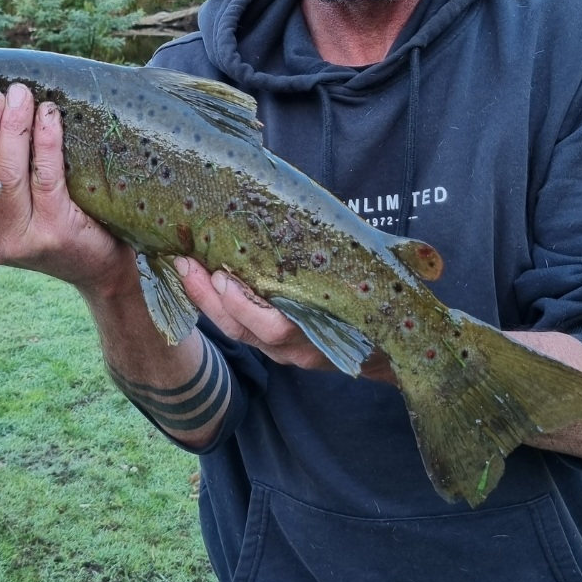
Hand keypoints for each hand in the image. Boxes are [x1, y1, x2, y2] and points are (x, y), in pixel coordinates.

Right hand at [0, 83, 136, 297]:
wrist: (98, 265)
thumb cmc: (49, 222)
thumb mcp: (9, 209)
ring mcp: (19, 241)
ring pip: (7, 174)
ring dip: (13, 126)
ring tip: (20, 94)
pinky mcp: (54, 232)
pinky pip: (44, 176)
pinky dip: (45, 139)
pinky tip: (49, 115)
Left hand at [172, 257, 396, 380]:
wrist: (396, 352)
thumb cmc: (386, 306)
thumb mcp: (382, 282)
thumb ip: (363, 261)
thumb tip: (346, 226)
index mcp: (323, 335)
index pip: (274, 328)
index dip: (245, 304)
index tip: (223, 276)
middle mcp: (298, 350)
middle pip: (242, 330)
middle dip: (210, 298)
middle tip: (185, 262)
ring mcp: (285, 354)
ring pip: (237, 332)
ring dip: (207, 301)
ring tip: (185, 267)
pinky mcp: (277, 350)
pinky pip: (242, 330)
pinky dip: (220, 307)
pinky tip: (203, 282)